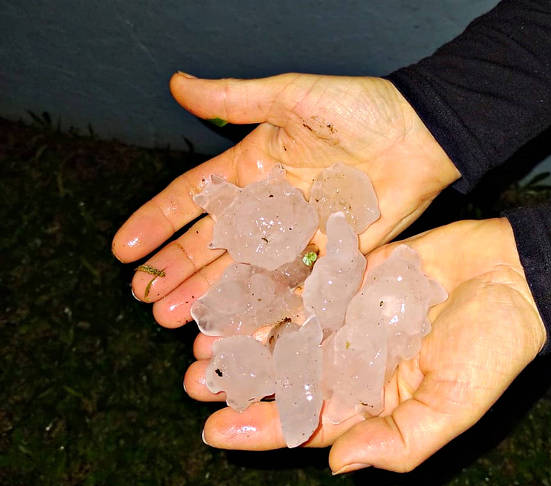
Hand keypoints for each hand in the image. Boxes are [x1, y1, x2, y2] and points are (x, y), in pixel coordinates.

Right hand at [112, 72, 459, 327]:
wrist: (420, 136)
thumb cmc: (360, 110)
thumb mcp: (292, 98)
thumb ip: (235, 100)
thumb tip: (177, 84)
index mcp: (252, 169)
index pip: (193, 199)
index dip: (157, 223)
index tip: (124, 249)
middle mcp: (268, 208)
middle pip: (212, 245)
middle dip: (177, 271)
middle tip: (146, 298)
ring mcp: (296, 236)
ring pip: (244, 272)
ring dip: (210, 297)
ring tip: (175, 321)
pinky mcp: (327, 255)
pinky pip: (291, 288)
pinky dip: (265, 309)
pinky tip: (238, 330)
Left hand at [183, 218, 546, 472]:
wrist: (513, 275)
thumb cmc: (492, 346)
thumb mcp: (453, 405)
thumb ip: (400, 440)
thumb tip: (338, 464)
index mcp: (373, 402)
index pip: (307, 423)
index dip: (261, 429)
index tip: (215, 431)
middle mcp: (353, 363)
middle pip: (286, 380)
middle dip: (244, 384)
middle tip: (198, 382)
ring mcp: (350, 320)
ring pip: (287, 335)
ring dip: (248, 340)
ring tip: (205, 343)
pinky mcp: (352, 279)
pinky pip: (305, 289)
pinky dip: (273, 294)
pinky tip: (241, 294)